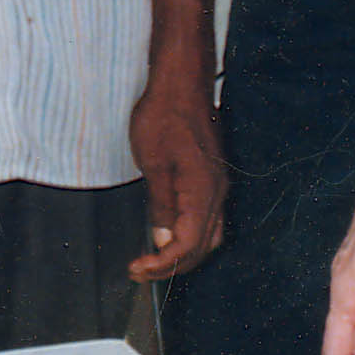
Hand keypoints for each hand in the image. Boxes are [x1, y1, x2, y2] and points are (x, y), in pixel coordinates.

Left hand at [127, 63, 226, 280]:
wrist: (182, 83)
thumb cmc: (164, 115)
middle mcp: (217, 193)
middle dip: (171, 267)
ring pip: (210, 237)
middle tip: (139, 272)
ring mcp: (218, 187)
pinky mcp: (213, 180)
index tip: (136, 269)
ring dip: (183, 256)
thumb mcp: (153, 163)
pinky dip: (192, 239)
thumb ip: (161, 206)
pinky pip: (210, 221)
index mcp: (203, 191)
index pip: (188, 245)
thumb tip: (165, 243)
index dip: (162, 265)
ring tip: (153, 263)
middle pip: (202, 248)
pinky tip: (172, 240)